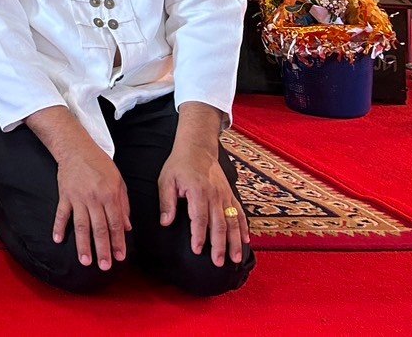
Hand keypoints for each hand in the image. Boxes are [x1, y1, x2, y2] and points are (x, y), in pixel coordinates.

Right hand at [52, 145, 129, 269]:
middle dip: (103, 249)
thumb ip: (124, 205)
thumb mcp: (118, 181)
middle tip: (104, 266)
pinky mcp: (64, 195)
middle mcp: (94, 198)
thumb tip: (127, 227)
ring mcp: (77, 197)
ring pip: (81, 225)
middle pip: (99, 228)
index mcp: (110, 195)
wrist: (76, 148)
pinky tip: (57, 239)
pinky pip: (61, 213)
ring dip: (83, 244)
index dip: (118, 242)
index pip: (115, 224)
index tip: (120, 257)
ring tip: (85, 261)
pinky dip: (58, 226)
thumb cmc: (100, 164)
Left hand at [159, 143, 248, 265]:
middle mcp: (215, 195)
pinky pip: (239, 213)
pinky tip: (245, 241)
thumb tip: (165, 223)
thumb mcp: (166, 180)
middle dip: (219, 245)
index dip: (199, 235)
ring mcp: (225, 195)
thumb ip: (167, 202)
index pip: (199, 218)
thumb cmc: (179, 165)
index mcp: (198, 192)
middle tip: (218, 263)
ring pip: (232, 221)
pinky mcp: (230, 195)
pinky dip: (243, 227)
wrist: (197, 148)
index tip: (197, 250)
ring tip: (235, 258)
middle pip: (219, 224)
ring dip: (234, 241)